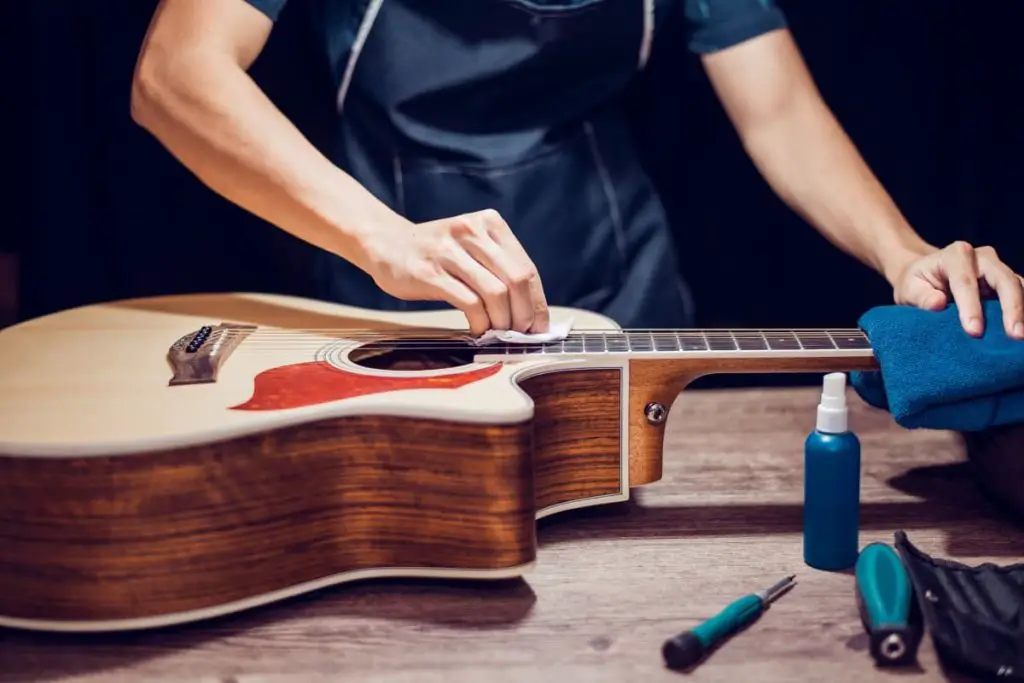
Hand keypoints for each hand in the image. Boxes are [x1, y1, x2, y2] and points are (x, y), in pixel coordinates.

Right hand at [358, 208, 549, 335]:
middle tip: (521, 335)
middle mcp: (472, 232)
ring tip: (499, 334)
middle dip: (524, 314)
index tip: (540, 326)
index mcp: (489, 224)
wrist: (385, 243)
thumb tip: (530, 309)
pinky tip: (478, 331)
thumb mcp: (470, 246)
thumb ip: (497, 268)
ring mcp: (450, 251)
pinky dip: (480, 323)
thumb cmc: (434, 253)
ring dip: (503, 321)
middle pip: (516, 280)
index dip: (538, 302)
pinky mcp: (431, 273)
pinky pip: (469, 303)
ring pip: (495, 293)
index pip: (526, 268)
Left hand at [888, 241, 1023, 338]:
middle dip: (1012, 307)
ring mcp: (998, 270)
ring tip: (1022, 337)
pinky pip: (1021, 295)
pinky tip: (1023, 328)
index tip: (974, 332)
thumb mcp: (909, 289)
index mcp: (955, 255)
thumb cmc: (917, 283)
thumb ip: (920, 296)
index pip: (965, 281)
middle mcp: (982, 258)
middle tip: (1015, 335)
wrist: (926, 276)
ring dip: (1023, 311)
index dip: (971, 307)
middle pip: (1003, 279)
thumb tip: (938, 303)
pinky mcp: (1007, 284)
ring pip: (1018, 286)